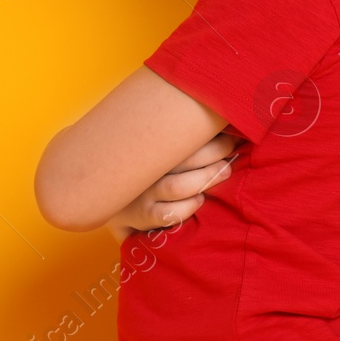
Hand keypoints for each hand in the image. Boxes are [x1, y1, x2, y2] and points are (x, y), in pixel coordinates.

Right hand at [107, 133, 239, 241]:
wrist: (108, 195)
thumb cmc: (146, 168)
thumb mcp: (157, 148)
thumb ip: (181, 137)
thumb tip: (223, 124)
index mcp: (150, 145)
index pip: (183, 135)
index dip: (213, 135)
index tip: (232, 134)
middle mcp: (146, 168)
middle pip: (185, 157)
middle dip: (216, 153)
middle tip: (232, 153)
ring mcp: (143, 193)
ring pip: (177, 186)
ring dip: (206, 178)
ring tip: (224, 172)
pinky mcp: (141, 216)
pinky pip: (168, 214)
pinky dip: (188, 206)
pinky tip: (199, 199)